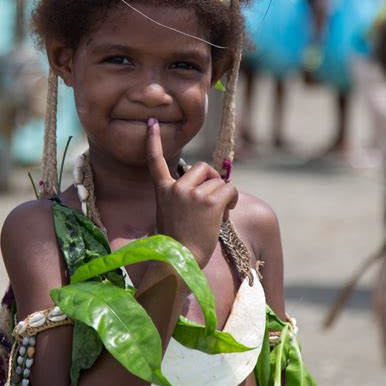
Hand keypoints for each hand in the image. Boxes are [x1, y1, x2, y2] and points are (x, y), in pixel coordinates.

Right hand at [146, 118, 237, 267]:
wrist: (179, 262)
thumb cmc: (179, 245)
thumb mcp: (174, 215)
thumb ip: (187, 197)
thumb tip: (217, 186)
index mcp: (163, 191)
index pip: (155, 160)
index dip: (153, 140)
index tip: (151, 122)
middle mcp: (176, 188)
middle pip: (202, 168)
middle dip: (213, 180)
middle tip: (215, 200)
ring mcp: (192, 194)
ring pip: (219, 181)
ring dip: (224, 195)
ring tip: (217, 215)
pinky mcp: (209, 201)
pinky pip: (229, 189)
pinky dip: (233, 199)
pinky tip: (228, 212)